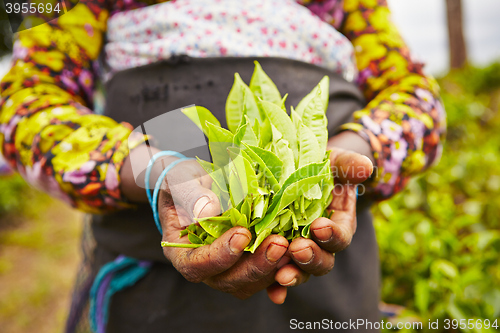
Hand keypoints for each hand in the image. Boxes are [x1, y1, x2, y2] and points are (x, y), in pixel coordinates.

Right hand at [158, 159, 293, 303]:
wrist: (197, 182)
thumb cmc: (184, 181)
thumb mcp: (181, 181)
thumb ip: (191, 196)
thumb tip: (208, 211)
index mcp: (183, 251)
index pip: (197, 265)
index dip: (220, 255)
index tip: (241, 235)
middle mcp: (207, 267)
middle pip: (229, 280)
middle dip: (256, 265)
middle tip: (278, 243)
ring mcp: (230, 267)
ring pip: (252, 281)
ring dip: (274, 268)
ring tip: (294, 246)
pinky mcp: (251, 261)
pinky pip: (268, 275)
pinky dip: (285, 270)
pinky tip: (299, 258)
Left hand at [272, 132, 372, 291]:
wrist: (290, 173)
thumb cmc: (316, 167)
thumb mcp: (332, 162)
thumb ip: (348, 165)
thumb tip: (366, 167)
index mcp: (336, 225)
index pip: (339, 237)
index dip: (332, 235)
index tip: (320, 226)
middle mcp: (318, 244)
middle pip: (321, 261)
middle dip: (311, 258)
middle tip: (298, 249)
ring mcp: (297, 253)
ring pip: (299, 271)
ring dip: (292, 275)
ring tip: (281, 275)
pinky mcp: (275, 256)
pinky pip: (275, 276)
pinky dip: (274, 288)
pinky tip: (273, 293)